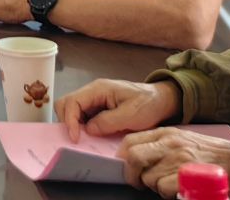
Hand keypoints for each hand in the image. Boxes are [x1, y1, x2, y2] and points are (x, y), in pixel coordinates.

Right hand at [57, 78, 180, 142]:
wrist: (162, 100)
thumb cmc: (148, 104)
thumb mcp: (131, 115)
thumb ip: (108, 121)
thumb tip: (88, 130)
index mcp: (98, 89)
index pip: (72, 101)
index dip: (70, 120)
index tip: (75, 139)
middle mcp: (93, 93)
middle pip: (67, 104)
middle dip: (68, 122)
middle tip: (77, 140)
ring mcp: (95, 101)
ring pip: (73, 111)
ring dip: (74, 126)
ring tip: (83, 141)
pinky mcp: (99, 110)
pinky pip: (83, 118)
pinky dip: (82, 128)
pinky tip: (91, 138)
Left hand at [120, 127, 229, 195]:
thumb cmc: (211, 154)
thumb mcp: (182, 140)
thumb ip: (161, 146)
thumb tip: (138, 158)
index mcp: (166, 134)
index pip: (130, 141)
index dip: (123, 157)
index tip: (126, 168)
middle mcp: (170, 144)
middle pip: (133, 157)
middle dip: (132, 174)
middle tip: (140, 182)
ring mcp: (178, 159)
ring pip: (149, 177)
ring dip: (156, 186)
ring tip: (170, 183)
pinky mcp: (187, 176)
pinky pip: (164, 188)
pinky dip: (169, 193)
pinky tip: (181, 188)